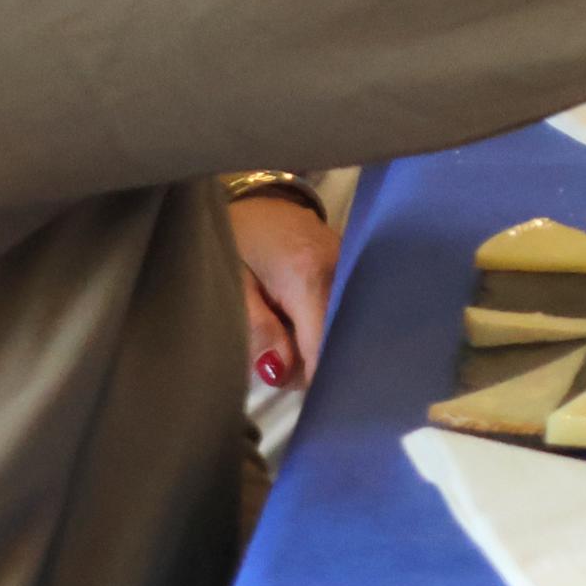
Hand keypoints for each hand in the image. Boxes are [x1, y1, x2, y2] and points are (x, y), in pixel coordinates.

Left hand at [229, 191, 336, 391]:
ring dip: (312, 343)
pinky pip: (342, 312)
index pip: (323, 348)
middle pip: (335, 342)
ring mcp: (351, 268)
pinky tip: (297, 320)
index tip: (285, 387)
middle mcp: (341, 272)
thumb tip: (279, 374)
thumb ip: (256, 331)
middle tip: (269, 354)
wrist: (257, 198)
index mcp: (308, 277)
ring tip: (279, 329)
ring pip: (340, 329)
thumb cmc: (235, 239)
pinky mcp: (352, 269)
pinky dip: (321, 326)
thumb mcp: (232, 285)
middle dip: (305, 362)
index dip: (309, 378)